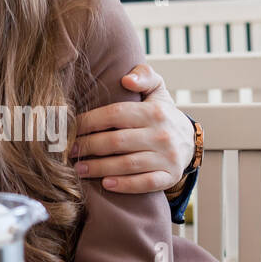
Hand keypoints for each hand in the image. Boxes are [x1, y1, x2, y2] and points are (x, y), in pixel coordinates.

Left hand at [71, 63, 194, 192]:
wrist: (190, 141)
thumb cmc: (162, 114)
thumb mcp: (157, 90)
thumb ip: (144, 76)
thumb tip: (126, 80)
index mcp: (154, 112)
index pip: (115, 114)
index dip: (90, 121)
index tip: (72, 127)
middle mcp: (161, 134)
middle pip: (116, 142)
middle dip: (89, 147)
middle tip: (70, 151)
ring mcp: (167, 157)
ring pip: (127, 164)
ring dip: (99, 168)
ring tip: (79, 169)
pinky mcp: (169, 176)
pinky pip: (145, 183)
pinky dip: (125, 185)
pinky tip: (106, 184)